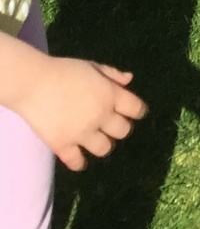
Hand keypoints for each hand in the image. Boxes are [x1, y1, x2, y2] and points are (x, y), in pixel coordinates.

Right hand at [11, 52, 146, 170]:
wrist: (33, 82)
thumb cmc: (64, 70)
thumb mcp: (92, 66)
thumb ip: (112, 74)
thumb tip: (129, 80)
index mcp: (110, 95)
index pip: (136, 109)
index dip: (137, 111)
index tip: (133, 112)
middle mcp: (101, 116)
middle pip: (123, 131)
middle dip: (120, 128)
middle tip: (110, 125)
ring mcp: (82, 133)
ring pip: (105, 149)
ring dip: (102, 144)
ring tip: (94, 139)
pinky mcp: (63, 145)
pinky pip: (77, 162)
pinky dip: (79, 162)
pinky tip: (78, 156)